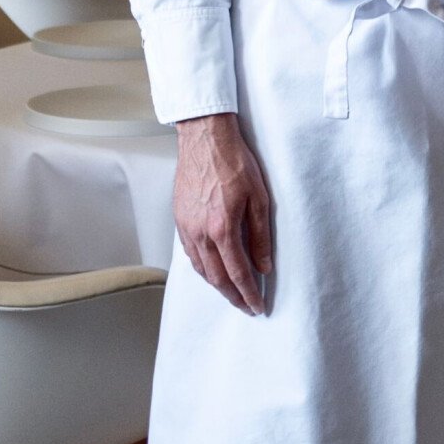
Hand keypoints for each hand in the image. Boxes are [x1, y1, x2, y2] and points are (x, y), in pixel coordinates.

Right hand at [173, 112, 271, 314]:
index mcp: (222, 228)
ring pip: (201, 268)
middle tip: (245, 306)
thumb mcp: (259, 196)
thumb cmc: (233, 160)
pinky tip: (211, 267)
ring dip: (216, 285)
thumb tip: (263, 264)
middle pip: (217, 277)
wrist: (205, 137)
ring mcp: (187, 226)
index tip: (257, 306)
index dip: (248, 293)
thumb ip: (260, 234)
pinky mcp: (180, 219)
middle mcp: (201, 232)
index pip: (237, 273)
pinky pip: (190, 253)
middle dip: (232, 296)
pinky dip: (202, 267)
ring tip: (231, 291)